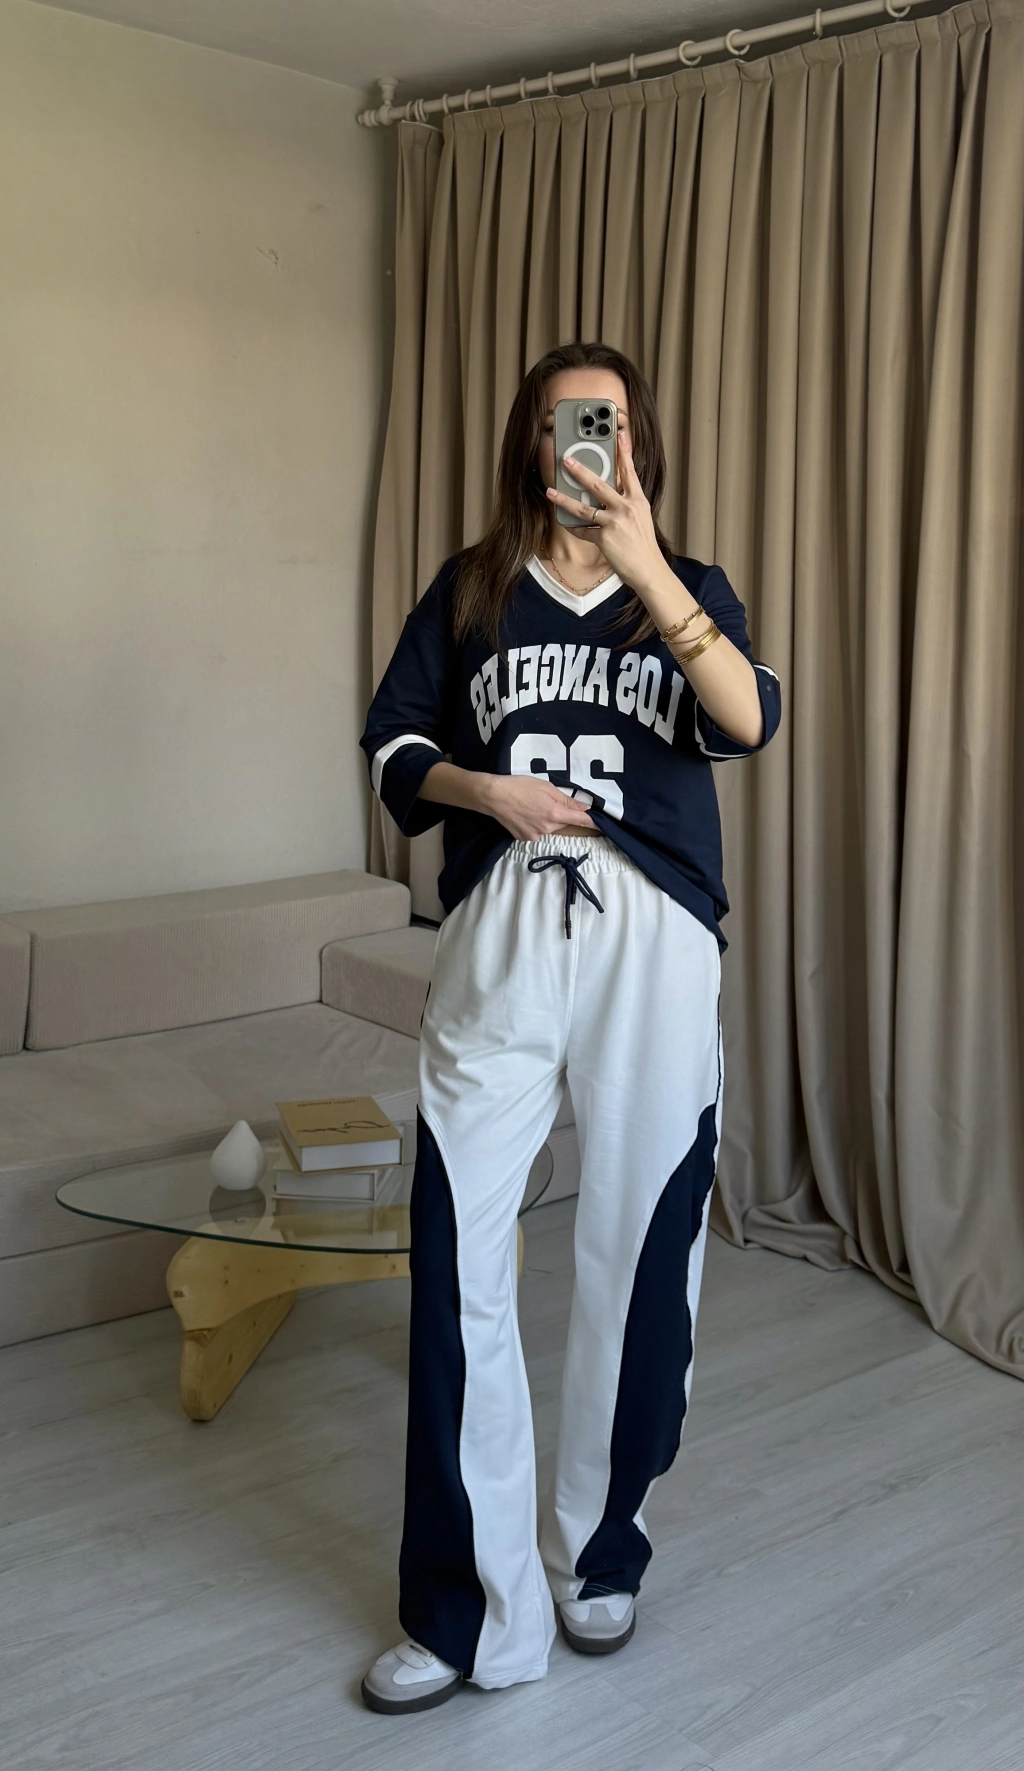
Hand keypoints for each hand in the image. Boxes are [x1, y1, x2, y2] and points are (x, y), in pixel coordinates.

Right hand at [481, 774, 597, 840]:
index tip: (603, 826)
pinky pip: (537, 832)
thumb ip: (566, 800)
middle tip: (544, 801)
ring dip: (546, 819)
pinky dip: (535, 824)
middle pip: (563, 823)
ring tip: (530, 806)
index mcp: (555, 814)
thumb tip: (584, 808)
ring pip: (549, 828)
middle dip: (560, 814)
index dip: (592, 823)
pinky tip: (524, 814)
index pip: (580, 820)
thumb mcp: (546, 787)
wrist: (493, 796)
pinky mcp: (524, 839)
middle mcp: (547, 829)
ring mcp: (535, 836)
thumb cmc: (519, 786)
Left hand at [545, 430, 664, 593]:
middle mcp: (626, 508)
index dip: (624, 452)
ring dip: (564, 499)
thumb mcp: (641, 518)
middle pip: (599, 485)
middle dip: (580, 471)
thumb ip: (626, 503)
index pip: (630, 472)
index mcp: (638, 501)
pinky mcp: (604, 538)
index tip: (620, 434)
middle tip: (567, 460)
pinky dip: (574, 528)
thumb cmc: (644, 545)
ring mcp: (615, 523)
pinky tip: (564, 522)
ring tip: (551, 492)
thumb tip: (608, 494)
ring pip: (584, 508)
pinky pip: (584, 530)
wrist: (649, 569)